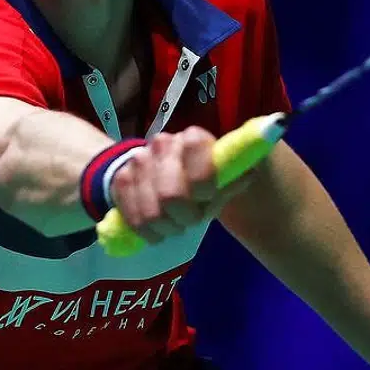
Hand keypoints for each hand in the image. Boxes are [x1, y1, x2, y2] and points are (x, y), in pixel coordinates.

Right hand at [108, 127, 254, 243]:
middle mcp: (163, 143)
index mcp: (193, 138)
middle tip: (189, 219)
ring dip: (166, 227)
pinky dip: (146, 231)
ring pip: (151, 212)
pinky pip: (131, 216)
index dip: (202, 180)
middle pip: (171, 194)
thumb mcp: (222, 182)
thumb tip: (249, 172)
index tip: (206, 196)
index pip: (195, 149)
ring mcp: (139, 159)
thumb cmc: (200, 182)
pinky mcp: (120, 178)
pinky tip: (155, 228)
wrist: (160, 177)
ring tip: (173, 223)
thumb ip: (233, 178)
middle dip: (183, 217)